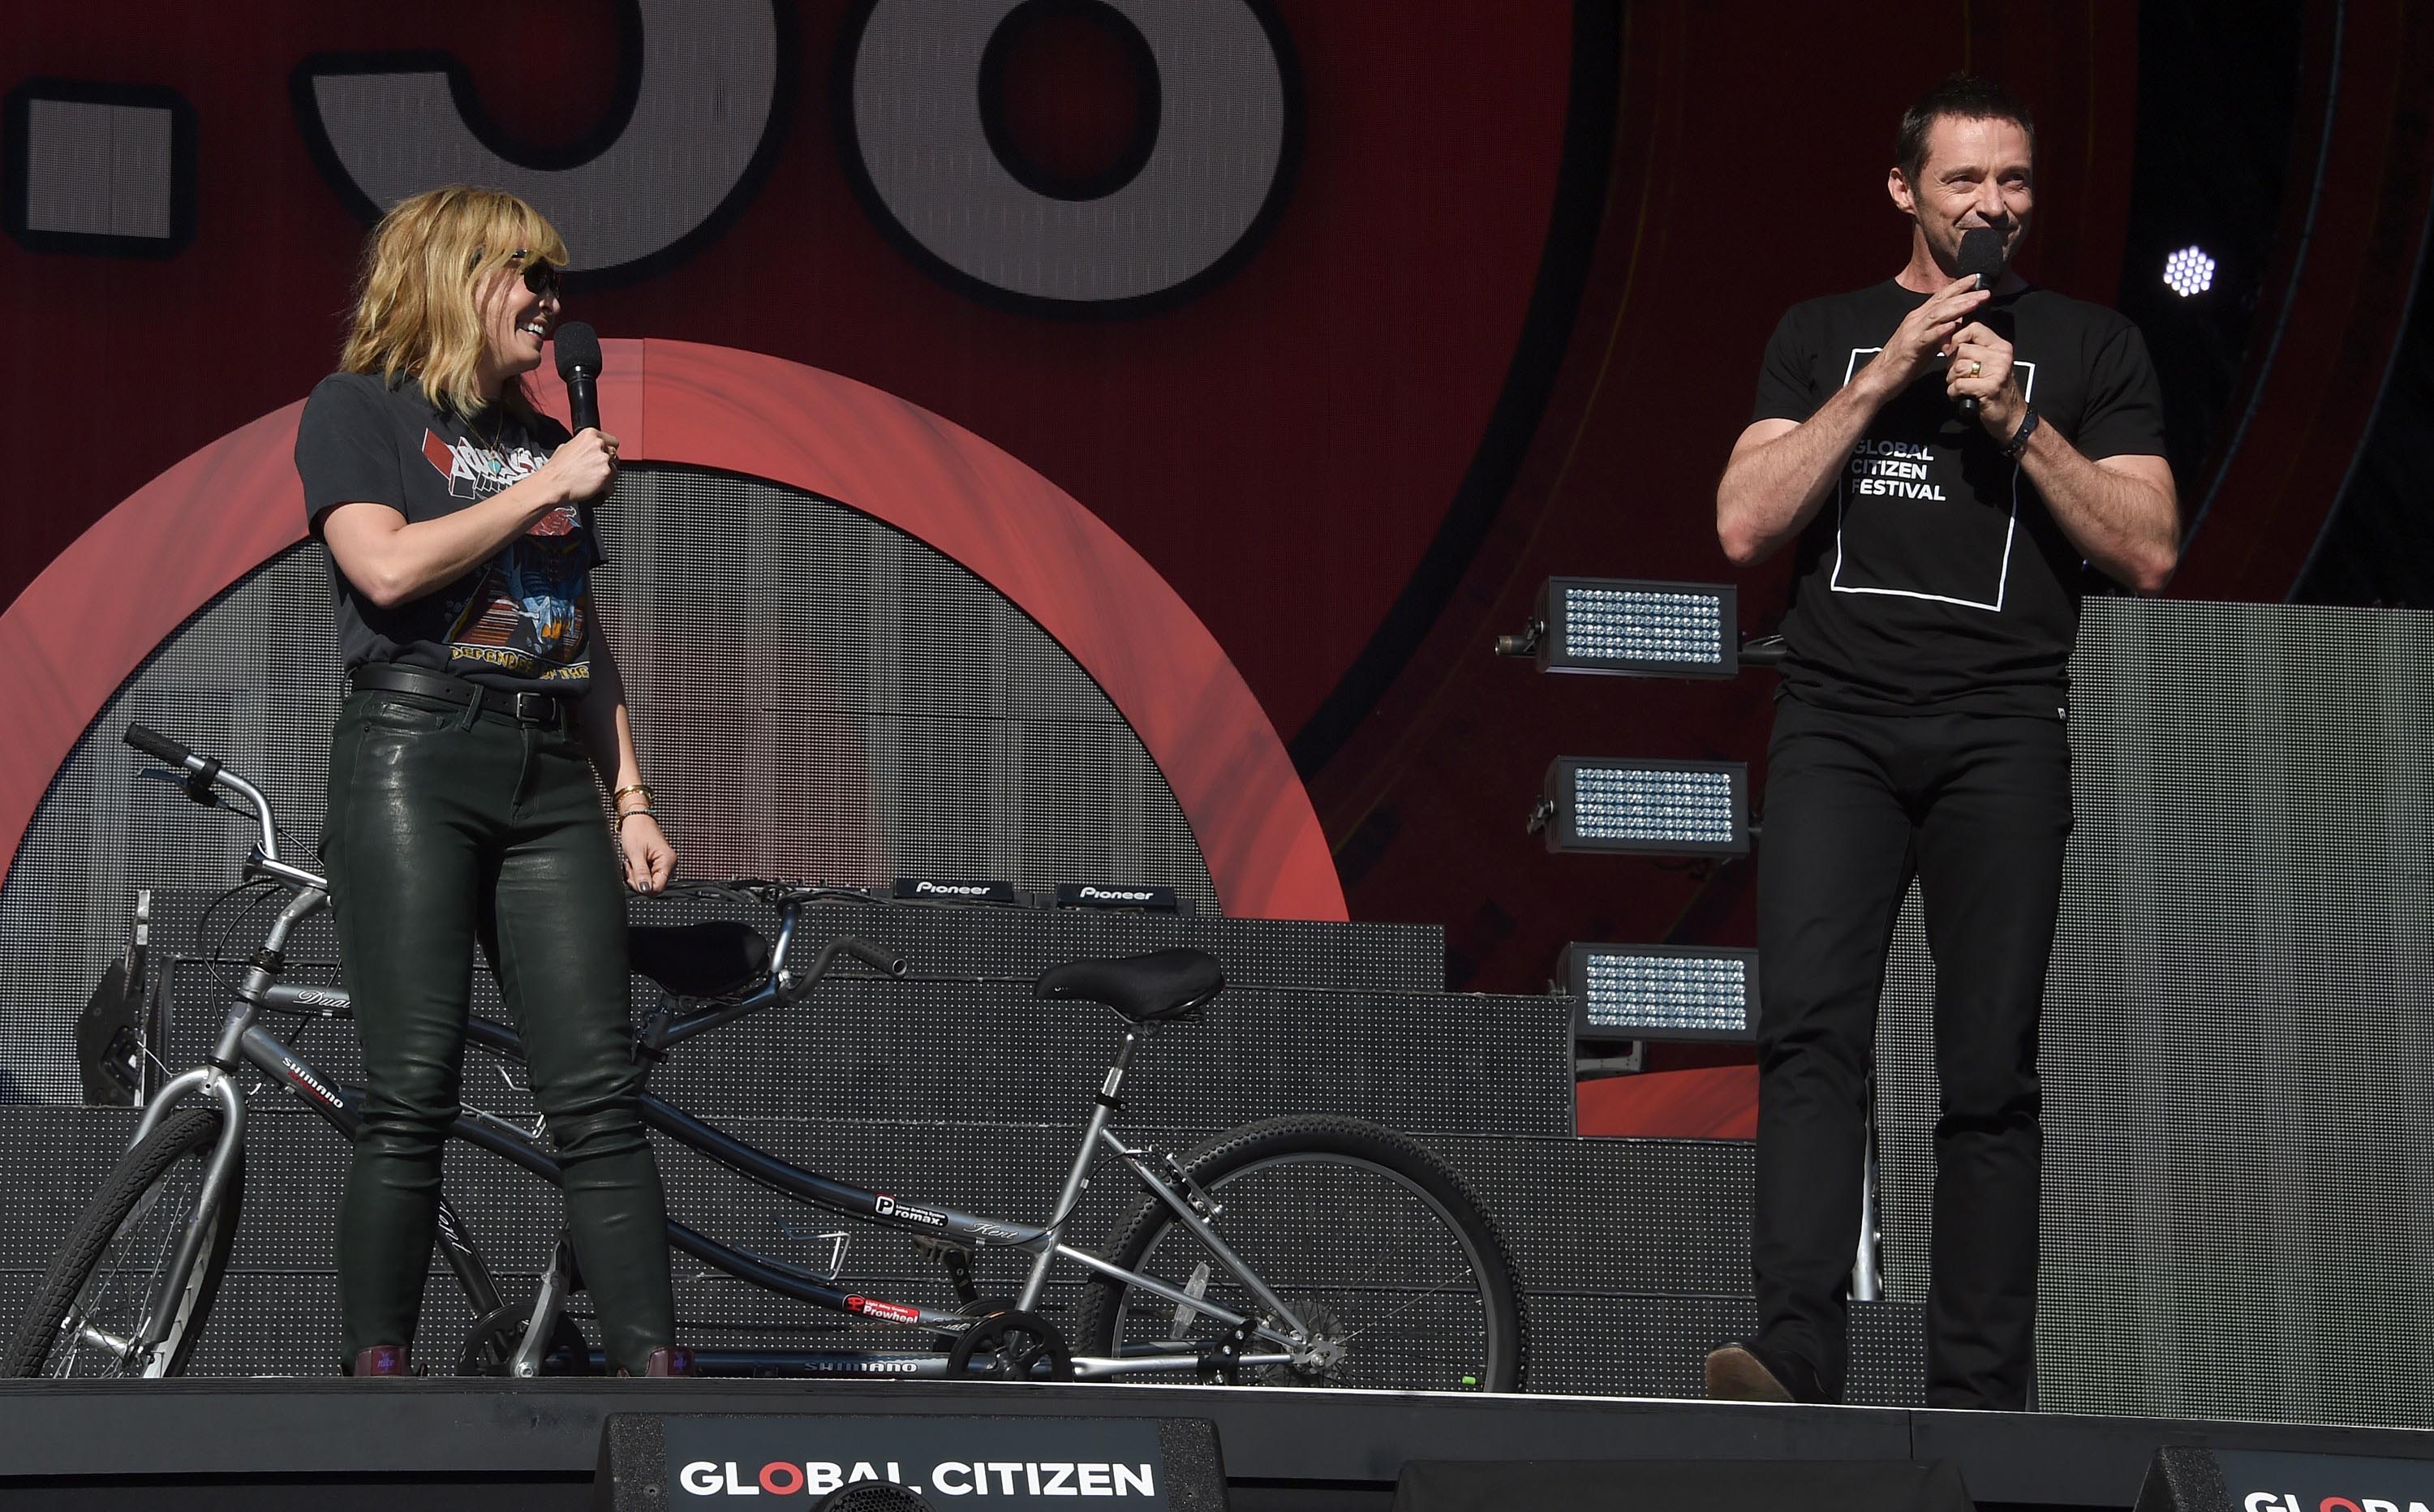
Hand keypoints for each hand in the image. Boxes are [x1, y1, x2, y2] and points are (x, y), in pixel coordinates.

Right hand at [544, 427, 618, 504]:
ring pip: (615, 470)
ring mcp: (603, 460)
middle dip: (606, 464)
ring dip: (607, 477)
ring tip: (591, 480)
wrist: (552, 484)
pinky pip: (612, 485)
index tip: (604, 455)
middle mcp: (599, 445)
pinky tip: (594, 489)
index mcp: (590, 434)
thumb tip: (588, 448)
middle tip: (593, 470)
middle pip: (614, 456)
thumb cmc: (556, 469)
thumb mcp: (566, 447)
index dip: (607, 450)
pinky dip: (605, 490)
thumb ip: (583, 445)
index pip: (612, 440)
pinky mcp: (606, 475)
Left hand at [617, 812, 673, 892]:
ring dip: (636, 877)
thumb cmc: (637, 830)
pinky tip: (634, 864)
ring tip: (632, 863)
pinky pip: (647, 877)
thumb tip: (645, 890)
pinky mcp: (656, 864)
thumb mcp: (635, 853)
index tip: (634, 877)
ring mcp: (663, 865)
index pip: (659, 887)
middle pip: (654, 887)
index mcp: (667, 861)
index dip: (645, 887)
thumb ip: (641, 873)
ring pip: (649, 883)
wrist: (636, 819)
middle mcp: (668, 864)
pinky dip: (637, 874)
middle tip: (631, 868)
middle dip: (638, 881)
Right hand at [1870, 276, 1991, 391]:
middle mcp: (1914, 321)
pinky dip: (1941, 330)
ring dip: (1957, 308)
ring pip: (1937, 315)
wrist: (1879, 378)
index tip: (1975, 279)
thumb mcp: (1925, 343)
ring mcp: (1911, 333)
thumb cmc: (1902, 362)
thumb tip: (1956, 322)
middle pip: (1941, 302)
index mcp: (1918, 318)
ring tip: (1975, 303)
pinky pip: (1927, 337)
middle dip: (1964, 294)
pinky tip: (1953, 325)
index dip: (1958, 287)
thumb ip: (1939, 331)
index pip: (1940, 297)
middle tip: (1985, 291)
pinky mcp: (1910, 348)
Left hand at [1945, 322, 2025, 437]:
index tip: (1953, 352)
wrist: (2012, 416)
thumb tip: (1944, 341)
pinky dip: (1953, 392)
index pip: (1974, 328)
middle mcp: (2001, 355)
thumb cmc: (1995, 391)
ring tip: (1961, 387)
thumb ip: (1970, 351)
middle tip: (1958, 377)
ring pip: (1958, 367)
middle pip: (1962, 350)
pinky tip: (1960, 396)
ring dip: (1952, 380)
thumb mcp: (1987, 365)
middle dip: (1952, 365)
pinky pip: (1959, 384)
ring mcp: (1997, 371)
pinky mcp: (1990, 387)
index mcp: (2000, 346)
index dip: (1957, 339)